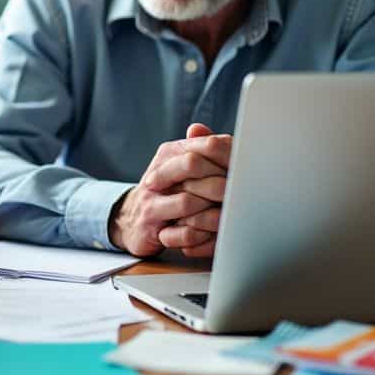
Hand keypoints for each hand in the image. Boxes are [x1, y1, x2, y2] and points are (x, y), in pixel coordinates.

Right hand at [110, 123, 230, 257]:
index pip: (202, 144)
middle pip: (192, 165)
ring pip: (188, 201)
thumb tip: (228, 139)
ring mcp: (152, 201)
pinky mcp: (150, 227)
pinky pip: (181, 232)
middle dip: (221, 181)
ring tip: (228, 217)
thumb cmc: (165, 192)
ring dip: (213, 210)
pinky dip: (201, 235)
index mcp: (169, 153)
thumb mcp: (180, 165)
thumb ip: (203, 149)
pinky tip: (211, 236)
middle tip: (240, 194)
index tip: (245, 170)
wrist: (129, 219)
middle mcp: (158, 173)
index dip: (229, 155)